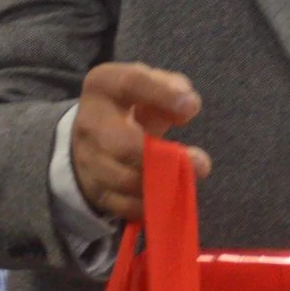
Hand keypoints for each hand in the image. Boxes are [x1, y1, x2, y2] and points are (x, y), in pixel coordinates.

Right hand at [73, 62, 210, 222]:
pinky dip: (150, 205)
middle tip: (200, 162)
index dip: (162, 95)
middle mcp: (90, 123)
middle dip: (163, 157)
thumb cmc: (130, 105)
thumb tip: (187, 106)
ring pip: (126, 180)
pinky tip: (168, 196)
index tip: (191, 108)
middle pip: (123, 145)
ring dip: (162, 184)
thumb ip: (171, 87)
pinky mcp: (95, 191)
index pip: (129, 84)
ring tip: (187, 178)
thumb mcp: (148, 85)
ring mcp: (89, 160)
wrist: (91, 134)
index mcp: (103, 86)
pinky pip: (124, 206)